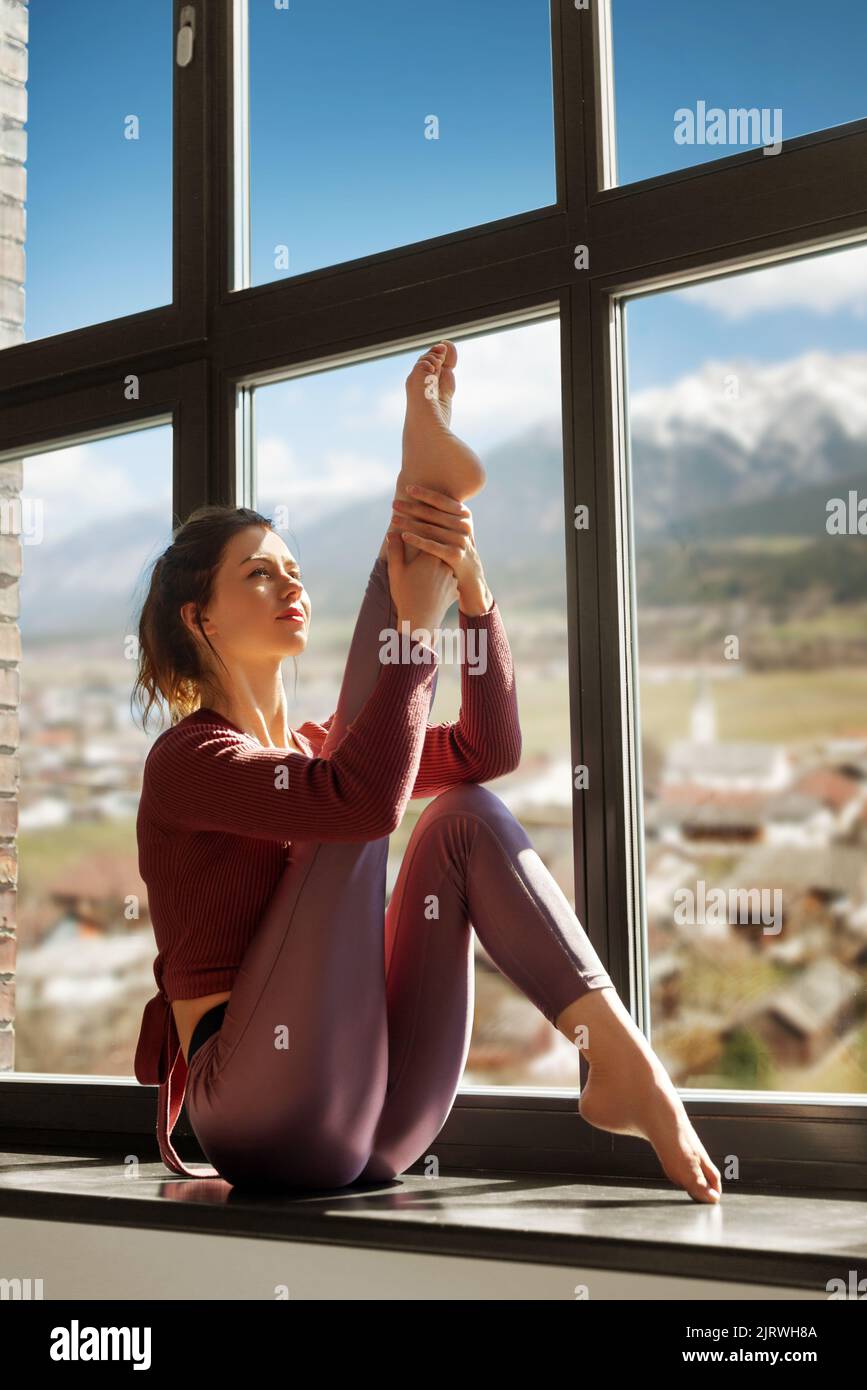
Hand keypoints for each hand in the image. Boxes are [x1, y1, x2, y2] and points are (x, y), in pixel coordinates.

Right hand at [385, 531, 457, 636]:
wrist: (419, 621)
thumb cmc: (405, 594)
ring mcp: (452, 578)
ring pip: (445, 568)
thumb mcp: (396, 571)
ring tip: (429, 574)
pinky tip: (435, 588)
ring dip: (440, 569)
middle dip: (432, 554)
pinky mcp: (455, 591)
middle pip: (438, 554)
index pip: (429, 540)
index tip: (417, 539)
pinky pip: (449, 583)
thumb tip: (392, 532)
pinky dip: (443, 584)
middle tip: (422, 557)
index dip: (422, 539)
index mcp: (431, 556)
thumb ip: (395, 550)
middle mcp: (445, 564)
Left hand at [387, 484, 487, 611]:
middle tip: (394, 504)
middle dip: (411, 508)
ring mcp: (460, 540)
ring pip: (429, 529)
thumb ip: (444, 512)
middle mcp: (464, 525)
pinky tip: (403, 536)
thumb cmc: (456, 544)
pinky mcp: (455, 555)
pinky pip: (431, 546)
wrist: (469, 572)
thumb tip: (425, 493)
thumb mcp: (455, 526)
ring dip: (409, 523)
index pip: (441, 500)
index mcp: (464, 514)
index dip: (424, 494)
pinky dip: (416, 540)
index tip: (408, 489)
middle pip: (432, 514)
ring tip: (393, 519)